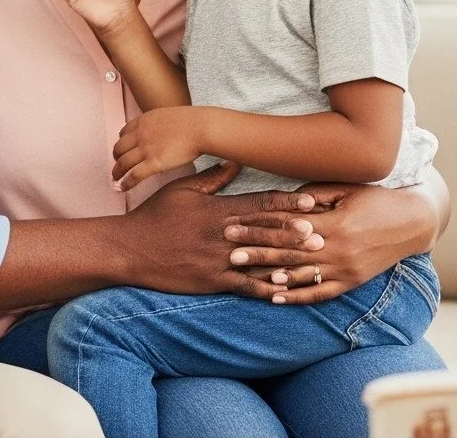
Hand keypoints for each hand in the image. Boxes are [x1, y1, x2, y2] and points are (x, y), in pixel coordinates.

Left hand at [113, 108, 202, 187]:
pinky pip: (134, 175)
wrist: (201, 128)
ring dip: (117, 172)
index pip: (124, 132)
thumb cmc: (193, 122)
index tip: (123, 149)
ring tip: (115, 178)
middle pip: (119, 147)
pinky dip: (126, 182)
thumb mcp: (169, 116)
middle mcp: (141, 134)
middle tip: (118, 164)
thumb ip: (160, 124)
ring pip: (123, 162)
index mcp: (145, 120)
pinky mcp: (154, 163)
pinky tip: (122, 188)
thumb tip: (164, 132)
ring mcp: (146, 148)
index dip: (121, 142)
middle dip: (117, 157)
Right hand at [125, 160, 323, 300]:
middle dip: (296, 231)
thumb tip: (233, 162)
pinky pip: (243, 287)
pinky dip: (265, 290)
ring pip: (260, 259)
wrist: (131, 248)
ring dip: (289, 260)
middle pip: (266, 230)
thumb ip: (210, 179)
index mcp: (217, 210)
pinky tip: (284, 293)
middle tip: (325, 231)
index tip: (311, 200)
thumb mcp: (180, 190)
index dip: (287, 202)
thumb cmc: (156, 216)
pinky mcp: (211, 280)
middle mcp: (221, 233)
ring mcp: (217, 258)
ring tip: (314, 262)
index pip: (258, 203)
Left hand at [223, 181, 438, 304]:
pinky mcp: (352, 282)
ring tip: (245, 275)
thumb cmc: (375, 198)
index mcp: (334, 224)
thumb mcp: (345, 189)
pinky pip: (321, 293)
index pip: (287, 227)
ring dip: (272, 276)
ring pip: (302, 276)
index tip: (234, 226)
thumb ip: (313, 195)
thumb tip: (284, 201)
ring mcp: (346, 269)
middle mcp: (338, 250)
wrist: (413, 222)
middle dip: (257, 252)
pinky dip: (298, 296)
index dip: (259, 227)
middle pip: (289, 252)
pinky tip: (275, 297)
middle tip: (229, 252)